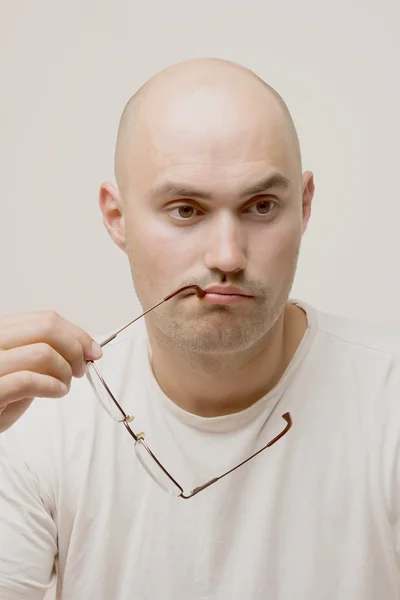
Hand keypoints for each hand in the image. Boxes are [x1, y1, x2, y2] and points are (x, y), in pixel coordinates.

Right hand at [0, 311, 102, 432]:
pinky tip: (57, 392)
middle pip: (47, 328)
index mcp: (0, 331)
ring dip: (64, 371)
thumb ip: (42, 353)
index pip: (45, 319)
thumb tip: (82, 348)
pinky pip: (29, 381)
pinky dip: (53, 387)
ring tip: (64, 385)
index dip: (76, 333)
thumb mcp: (20, 368)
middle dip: (74, 348)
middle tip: (81, 368)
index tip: (92, 349)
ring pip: (43, 353)